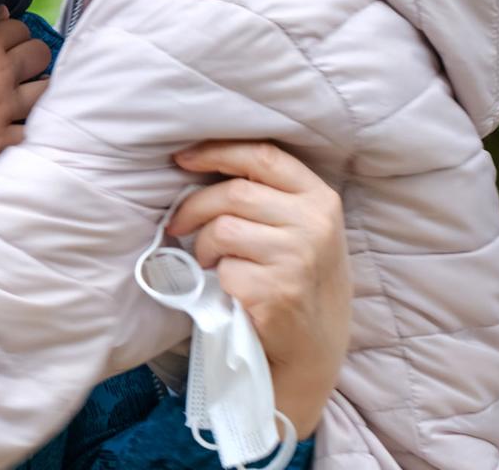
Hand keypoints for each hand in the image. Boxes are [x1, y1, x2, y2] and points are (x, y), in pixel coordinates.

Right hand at [0, 8, 50, 170]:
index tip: (7, 48)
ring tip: (26, 95)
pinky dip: (30, 129)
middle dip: (33, 59)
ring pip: (44, 92)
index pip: (21, 30)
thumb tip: (3, 12)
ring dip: (38, 91)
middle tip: (20, 70)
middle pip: (40, 56)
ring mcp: (2, 107)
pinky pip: (31, 132)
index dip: (15, 37)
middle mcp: (0, 72)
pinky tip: (20, 126)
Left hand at [167, 141, 349, 437]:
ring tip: (213, 262)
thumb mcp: (302, 228)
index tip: (182, 157)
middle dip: (194, 206)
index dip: (216, 151)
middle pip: (233, 192)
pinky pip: (225, 269)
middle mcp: (315, 223)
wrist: (315, 348)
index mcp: (320, 199)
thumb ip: (269, 196)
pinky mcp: (278, 291)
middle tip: (178, 224)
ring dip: (204, 246)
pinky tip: (232, 289)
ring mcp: (299, 257)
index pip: (263, 155)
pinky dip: (218, 278)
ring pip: (222, 229)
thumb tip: (198, 164)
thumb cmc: (298, 279)